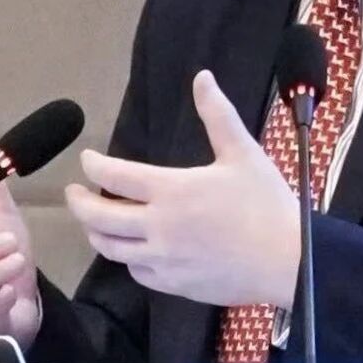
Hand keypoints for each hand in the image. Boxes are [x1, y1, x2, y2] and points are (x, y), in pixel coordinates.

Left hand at [64, 70, 300, 305]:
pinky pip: (137, 272)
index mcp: (172, 190)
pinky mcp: (174, 284)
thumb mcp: (243, 153)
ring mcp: (163, 259)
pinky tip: (132, 250)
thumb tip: (202, 77)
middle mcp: (159, 227)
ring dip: (96, 232)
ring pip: (111, 248)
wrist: (288, 262)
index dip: (93, 165)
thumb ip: (217, 115)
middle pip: (98, 217)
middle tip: (75, 193)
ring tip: (95, 222)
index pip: (114, 176)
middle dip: (79, 203)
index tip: (87, 160)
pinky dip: (127, 258)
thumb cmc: (267, 204)